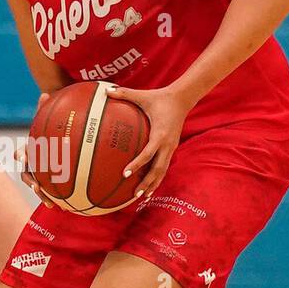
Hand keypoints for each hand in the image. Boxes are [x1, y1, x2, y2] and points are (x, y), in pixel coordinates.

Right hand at [18, 92, 58, 205]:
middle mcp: (32, 164)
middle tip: (37, 186)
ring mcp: (39, 175)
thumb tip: (44, 93)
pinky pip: (50, 193)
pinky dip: (54, 200)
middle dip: (31, 182)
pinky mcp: (48, 184)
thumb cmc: (51, 132)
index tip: (23, 156)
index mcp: (30, 150)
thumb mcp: (49, 120)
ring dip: (42, 195)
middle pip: (27, 174)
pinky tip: (64, 207)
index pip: (22, 152)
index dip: (22, 154)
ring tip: (50, 202)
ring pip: (37, 187)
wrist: (55, 143)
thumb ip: (45, 110)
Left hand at [106, 83, 189, 200]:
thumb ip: (124, 94)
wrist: (182, 99)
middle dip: (147, 182)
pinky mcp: (171, 148)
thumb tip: (106, 91)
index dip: (137, 164)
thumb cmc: (160, 98)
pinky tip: (149, 186)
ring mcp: (171, 148)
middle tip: (134, 193)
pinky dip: (157, 177)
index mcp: (160, 134)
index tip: (125, 173)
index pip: (148, 153)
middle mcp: (167, 144)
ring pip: (162, 171)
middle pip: (158, 169)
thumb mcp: (143, 95)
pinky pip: (164, 166)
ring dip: (153, 184)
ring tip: (143, 197)